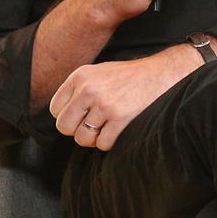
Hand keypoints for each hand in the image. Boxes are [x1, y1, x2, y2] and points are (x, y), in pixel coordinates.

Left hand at [49, 44, 201, 150]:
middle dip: (77, 131)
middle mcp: (89, 89)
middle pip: (64, 126)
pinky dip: (109, 142)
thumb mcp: (98, 73)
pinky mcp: (121, 118)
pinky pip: (102, 144)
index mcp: (80, 76)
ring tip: (106, 128)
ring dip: (94, 139)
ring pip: (82, 139)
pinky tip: (118, 130)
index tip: (82, 116)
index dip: (68, 117)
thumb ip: (78, 90)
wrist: (161, 74)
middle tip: (93, 126)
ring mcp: (105, 104)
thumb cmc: (128, 77)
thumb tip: (61, 116)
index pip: (55, 109)